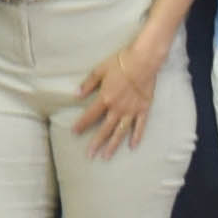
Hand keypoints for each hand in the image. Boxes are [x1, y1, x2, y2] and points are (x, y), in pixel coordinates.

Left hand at [67, 38, 165, 152]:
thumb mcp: (100, 70)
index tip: (74, 132)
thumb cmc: (120, 63)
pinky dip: (136, 137)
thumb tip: (76, 94)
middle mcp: (117, 108)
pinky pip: (139, 126)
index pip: (90, 115)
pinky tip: (132, 146)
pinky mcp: (143, 110)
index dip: (81, 124)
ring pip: (120, 132)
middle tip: (90, 155)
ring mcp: (131, 111)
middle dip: (96, 143)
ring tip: (106, 156)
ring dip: (113, 145)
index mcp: (105, 98)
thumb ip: (88, 84)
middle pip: (104, 129)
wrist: (143, 61)